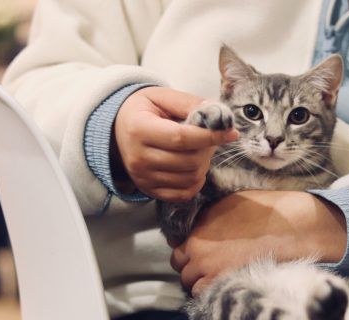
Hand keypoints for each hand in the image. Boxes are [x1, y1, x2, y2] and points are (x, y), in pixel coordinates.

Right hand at [112, 87, 238, 201]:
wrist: (117, 129)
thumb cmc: (143, 110)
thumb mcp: (162, 97)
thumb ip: (189, 103)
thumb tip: (219, 114)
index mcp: (139, 129)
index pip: (182, 138)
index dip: (210, 136)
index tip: (230, 133)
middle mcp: (138, 157)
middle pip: (188, 161)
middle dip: (208, 149)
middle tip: (209, 138)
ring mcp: (142, 177)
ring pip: (190, 178)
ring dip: (203, 164)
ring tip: (198, 150)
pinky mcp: (148, 190)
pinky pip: (183, 194)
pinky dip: (196, 182)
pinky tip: (193, 167)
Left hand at [170, 190, 346, 295]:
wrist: (289, 227)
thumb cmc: (265, 212)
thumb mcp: (228, 203)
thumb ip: (206, 218)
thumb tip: (196, 227)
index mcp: (198, 228)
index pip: (177, 248)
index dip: (188, 252)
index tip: (199, 255)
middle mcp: (198, 249)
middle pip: (181, 268)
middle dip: (192, 268)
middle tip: (209, 268)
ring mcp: (208, 269)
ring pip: (190, 284)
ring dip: (200, 283)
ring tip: (218, 279)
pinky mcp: (222, 284)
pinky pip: (204, 295)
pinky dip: (210, 294)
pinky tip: (225, 286)